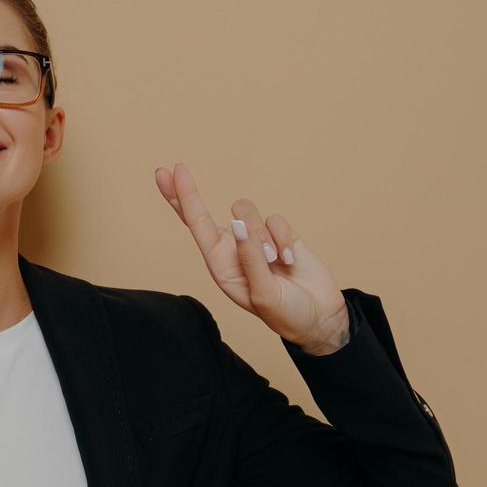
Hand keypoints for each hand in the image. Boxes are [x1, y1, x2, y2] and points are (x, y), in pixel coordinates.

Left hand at [153, 162, 348, 353]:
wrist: (318, 318)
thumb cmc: (285, 313)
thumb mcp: (263, 292)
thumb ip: (250, 258)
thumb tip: (238, 224)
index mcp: (220, 265)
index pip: (196, 226)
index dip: (182, 199)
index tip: (167, 174)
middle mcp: (232, 250)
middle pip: (205, 213)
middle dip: (188, 192)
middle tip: (174, 169)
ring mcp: (255, 240)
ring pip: (248, 211)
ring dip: (263, 235)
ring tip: (275, 263)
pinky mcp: (279, 235)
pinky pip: (277, 220)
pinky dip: (285, 239)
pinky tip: (290, 261)